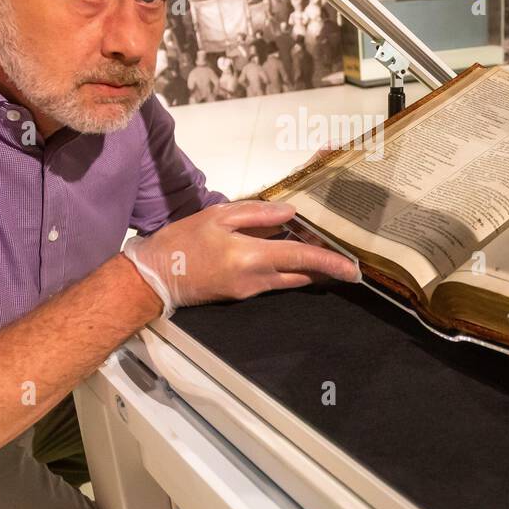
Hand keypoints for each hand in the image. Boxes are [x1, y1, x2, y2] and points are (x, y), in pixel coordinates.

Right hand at [122, 200, 360, 317]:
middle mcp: (256, 280)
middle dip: (322, 265)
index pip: (302, 259)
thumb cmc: (183, 242)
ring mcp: (249, 291)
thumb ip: (257, 214)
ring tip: (317, 249)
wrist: (155, 277)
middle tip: (341, 253)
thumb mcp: (218, 217)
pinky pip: (272, 282)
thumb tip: (290, 213)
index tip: (353, 269)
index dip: (331, 263)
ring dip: (304, 267)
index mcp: (252, 258)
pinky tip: (285, 253)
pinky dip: (284, 269)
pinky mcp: (241, 295)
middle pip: (300, 274)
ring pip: (288, 279)